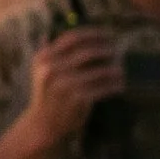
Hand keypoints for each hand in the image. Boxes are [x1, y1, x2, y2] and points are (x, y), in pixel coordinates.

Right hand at [22, 27, 124, 147]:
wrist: (44, 124)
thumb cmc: (46, 95)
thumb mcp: (39, 72)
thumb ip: (44, 53)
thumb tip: (47, 34)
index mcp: (44, 59)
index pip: (71, 38)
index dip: (92, 34)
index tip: (107, 34)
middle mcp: (54, 69)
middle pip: (88, 52)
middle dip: (106, 50)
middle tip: (116, 52)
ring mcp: (67, 84)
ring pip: (100, 70)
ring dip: (114, 69)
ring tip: (120, 70)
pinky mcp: (79, 99)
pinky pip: (104, 87)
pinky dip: (115, 85)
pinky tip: (119, 85)